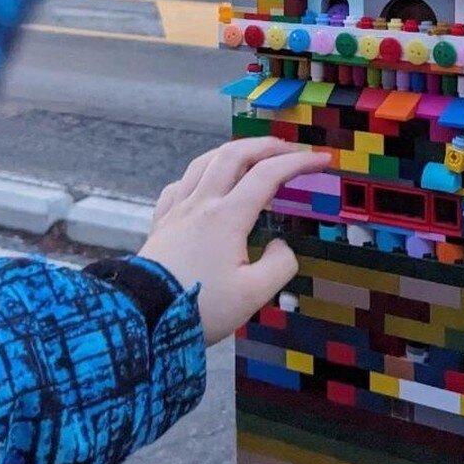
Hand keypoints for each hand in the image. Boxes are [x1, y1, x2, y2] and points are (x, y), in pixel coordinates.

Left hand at [138, 138, 330, 345]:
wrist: (142, 318)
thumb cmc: (199, 307)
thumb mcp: (253, 295)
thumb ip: (279, 265)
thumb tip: (281, 245)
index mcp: (227, 216)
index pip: (268, 175)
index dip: (298, 163)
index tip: (321, 160)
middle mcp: (201, 204)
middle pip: (233, 154)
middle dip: (266, 145)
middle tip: (290, 149)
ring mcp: (177, 210)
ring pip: (204, 162)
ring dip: (232, 152)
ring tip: (250, 157)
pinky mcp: (160, 223)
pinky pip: (179, 185)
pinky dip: (198, 174)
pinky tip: (203, 185)